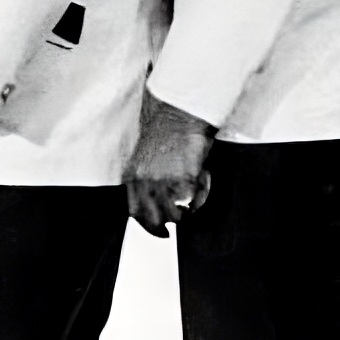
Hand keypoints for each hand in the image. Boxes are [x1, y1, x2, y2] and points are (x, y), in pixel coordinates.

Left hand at [125, 90, 215, 237]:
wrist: (179, 110)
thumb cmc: (166, 128)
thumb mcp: (147, 156)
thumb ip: (148, 177)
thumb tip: (161, 198)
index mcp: (133, 176)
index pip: (135, 212)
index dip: (149, 226)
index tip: (161, 230)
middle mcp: (146, 182)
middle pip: (155, 219)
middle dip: (170, 223)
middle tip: (183, 219)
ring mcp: (166, 180)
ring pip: (176, 212)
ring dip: (188, 209)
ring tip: (196, 199)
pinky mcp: (186, 176)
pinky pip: (195, 196)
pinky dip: (203, 192)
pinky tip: (206, 177)